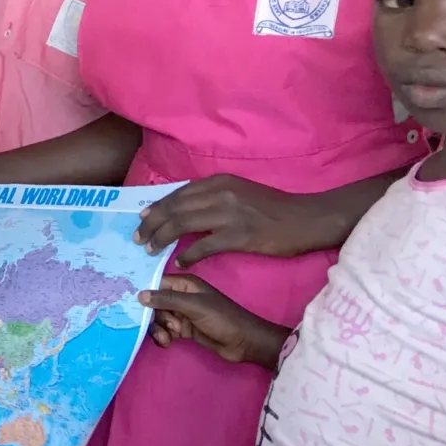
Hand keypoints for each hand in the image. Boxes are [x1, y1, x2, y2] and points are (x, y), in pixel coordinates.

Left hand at [137, 175, 346, 266]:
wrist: (307, 219)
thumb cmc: (274, 208)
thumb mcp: (240, 191)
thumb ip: (213, 196)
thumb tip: (184, 207)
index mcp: (219, 182)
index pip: (178, 194)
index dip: (158, 206)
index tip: (143, 218)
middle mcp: (220, 194)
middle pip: (175, 208)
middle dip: (152, 223)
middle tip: (139, 237)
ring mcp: (229, 214)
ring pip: (182, 225)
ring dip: (162, 238)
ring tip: (151, 250)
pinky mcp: (239, 236)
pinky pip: (203, 246)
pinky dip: (188, 256)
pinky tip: (180, 263)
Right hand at [139, 275, 287, 366]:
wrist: (244, 342)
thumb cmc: (222, 319)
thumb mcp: (194, 306)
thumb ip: (166, 299)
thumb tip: (139, 295)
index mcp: (184, 284)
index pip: (155, 285)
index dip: (143, 294)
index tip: (130, 306)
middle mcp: (180, 296)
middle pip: (154, 304)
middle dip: (152, 317)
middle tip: (160, 328)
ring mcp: (182, 313)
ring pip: (158, 319)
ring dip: (158, 329)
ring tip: (166, 339)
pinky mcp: (184, 329)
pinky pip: (165, 330)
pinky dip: (164, 336)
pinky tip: (168, 343)